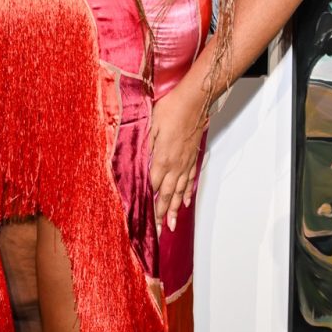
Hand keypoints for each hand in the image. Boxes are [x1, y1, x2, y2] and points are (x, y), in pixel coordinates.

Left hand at [149, 86, 205, 235]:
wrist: (194, 101)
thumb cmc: (170, 110)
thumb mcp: (150, 126)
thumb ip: (144, 147)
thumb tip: (137, 164)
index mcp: (162, 159)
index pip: (153, 186)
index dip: (149, 202)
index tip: (144, 217)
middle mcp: (175, 165)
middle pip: (167, 194)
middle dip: (162, 213)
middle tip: (160, 230)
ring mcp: (186, 162)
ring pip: (180, 190)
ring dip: (175, 208)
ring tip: (172, 224)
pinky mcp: (192, 156)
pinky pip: (190, 179)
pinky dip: (187, 192)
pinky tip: (185, 201)